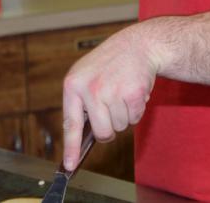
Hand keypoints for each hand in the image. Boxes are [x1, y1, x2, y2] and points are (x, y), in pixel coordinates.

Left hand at [61, 23, 159, 170]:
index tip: (69, 166)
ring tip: (124, 91)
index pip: (71, 123)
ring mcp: (112, 91)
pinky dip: (137, 109)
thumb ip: (81, 103)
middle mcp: (91, 89)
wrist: (139, 44)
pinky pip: (135, 118)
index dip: (71, 148)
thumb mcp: (86, 75)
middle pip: (102, 132)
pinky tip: (134, 91)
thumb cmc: (111, 62)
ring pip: (121, 126)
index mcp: (74, 84)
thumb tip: (81, 139)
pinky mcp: (133, 93)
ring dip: (125, 114)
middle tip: (113, 111)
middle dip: (110, 129)